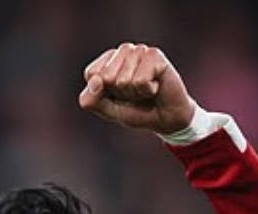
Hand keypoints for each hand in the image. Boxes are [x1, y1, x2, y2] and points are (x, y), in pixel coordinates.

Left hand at [79, 43, 195, 134]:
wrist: (165, 118)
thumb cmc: (136, 110)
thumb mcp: (108, 110)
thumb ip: (92, 100)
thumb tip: (95, 81)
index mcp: (108, 60)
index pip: (91, 74)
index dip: (103, 92)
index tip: (118, 95)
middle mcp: (123, 51)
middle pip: (107, 77)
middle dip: (120, 93)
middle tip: (134, 93)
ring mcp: (140, 50)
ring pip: (123, 80)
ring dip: (135, 93)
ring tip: (145, 90)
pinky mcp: (155, 55)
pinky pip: (140, 80)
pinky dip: (147, 90)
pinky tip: (155, 86)